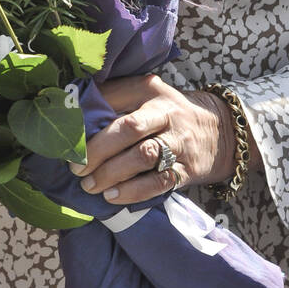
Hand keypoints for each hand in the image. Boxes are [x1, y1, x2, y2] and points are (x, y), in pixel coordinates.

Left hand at [68, 74, 235, 205]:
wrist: (220, 131)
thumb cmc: (168, 112)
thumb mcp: (145, 94)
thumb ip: (113, 98)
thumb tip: (72, 108)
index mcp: (150, 91)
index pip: (116, 98)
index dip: (90, 118)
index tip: (68, 137)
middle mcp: (166, 113)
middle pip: (130, 128)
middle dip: (98, 150)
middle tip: (76, 167)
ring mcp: (179, 142)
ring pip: (145, 156)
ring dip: (113, 173)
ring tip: (90, 186)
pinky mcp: (187, 170)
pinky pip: (160, 182)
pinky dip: (134, 192)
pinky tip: (113, 196)